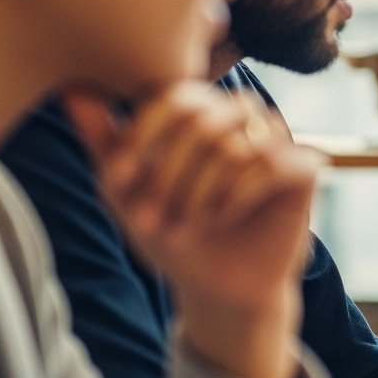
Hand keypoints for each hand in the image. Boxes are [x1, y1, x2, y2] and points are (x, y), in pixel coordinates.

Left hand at [62, 83, 323, 377]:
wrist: (217, 288)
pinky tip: (222, 219)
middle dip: (168, 173)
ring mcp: (277, 138)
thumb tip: (71, 89)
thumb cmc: (172, 232)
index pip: (174, 94)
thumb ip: (104, 141)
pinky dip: (235, 197)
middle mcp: (241, 116)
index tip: (118, 180)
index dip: (142, 135)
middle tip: (151, 219)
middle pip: (202, 117)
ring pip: (233, 144)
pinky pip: (269, 165)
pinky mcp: (306, 167)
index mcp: (200, 110)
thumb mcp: (125, 191)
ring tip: (187, 226)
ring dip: (199, 192)